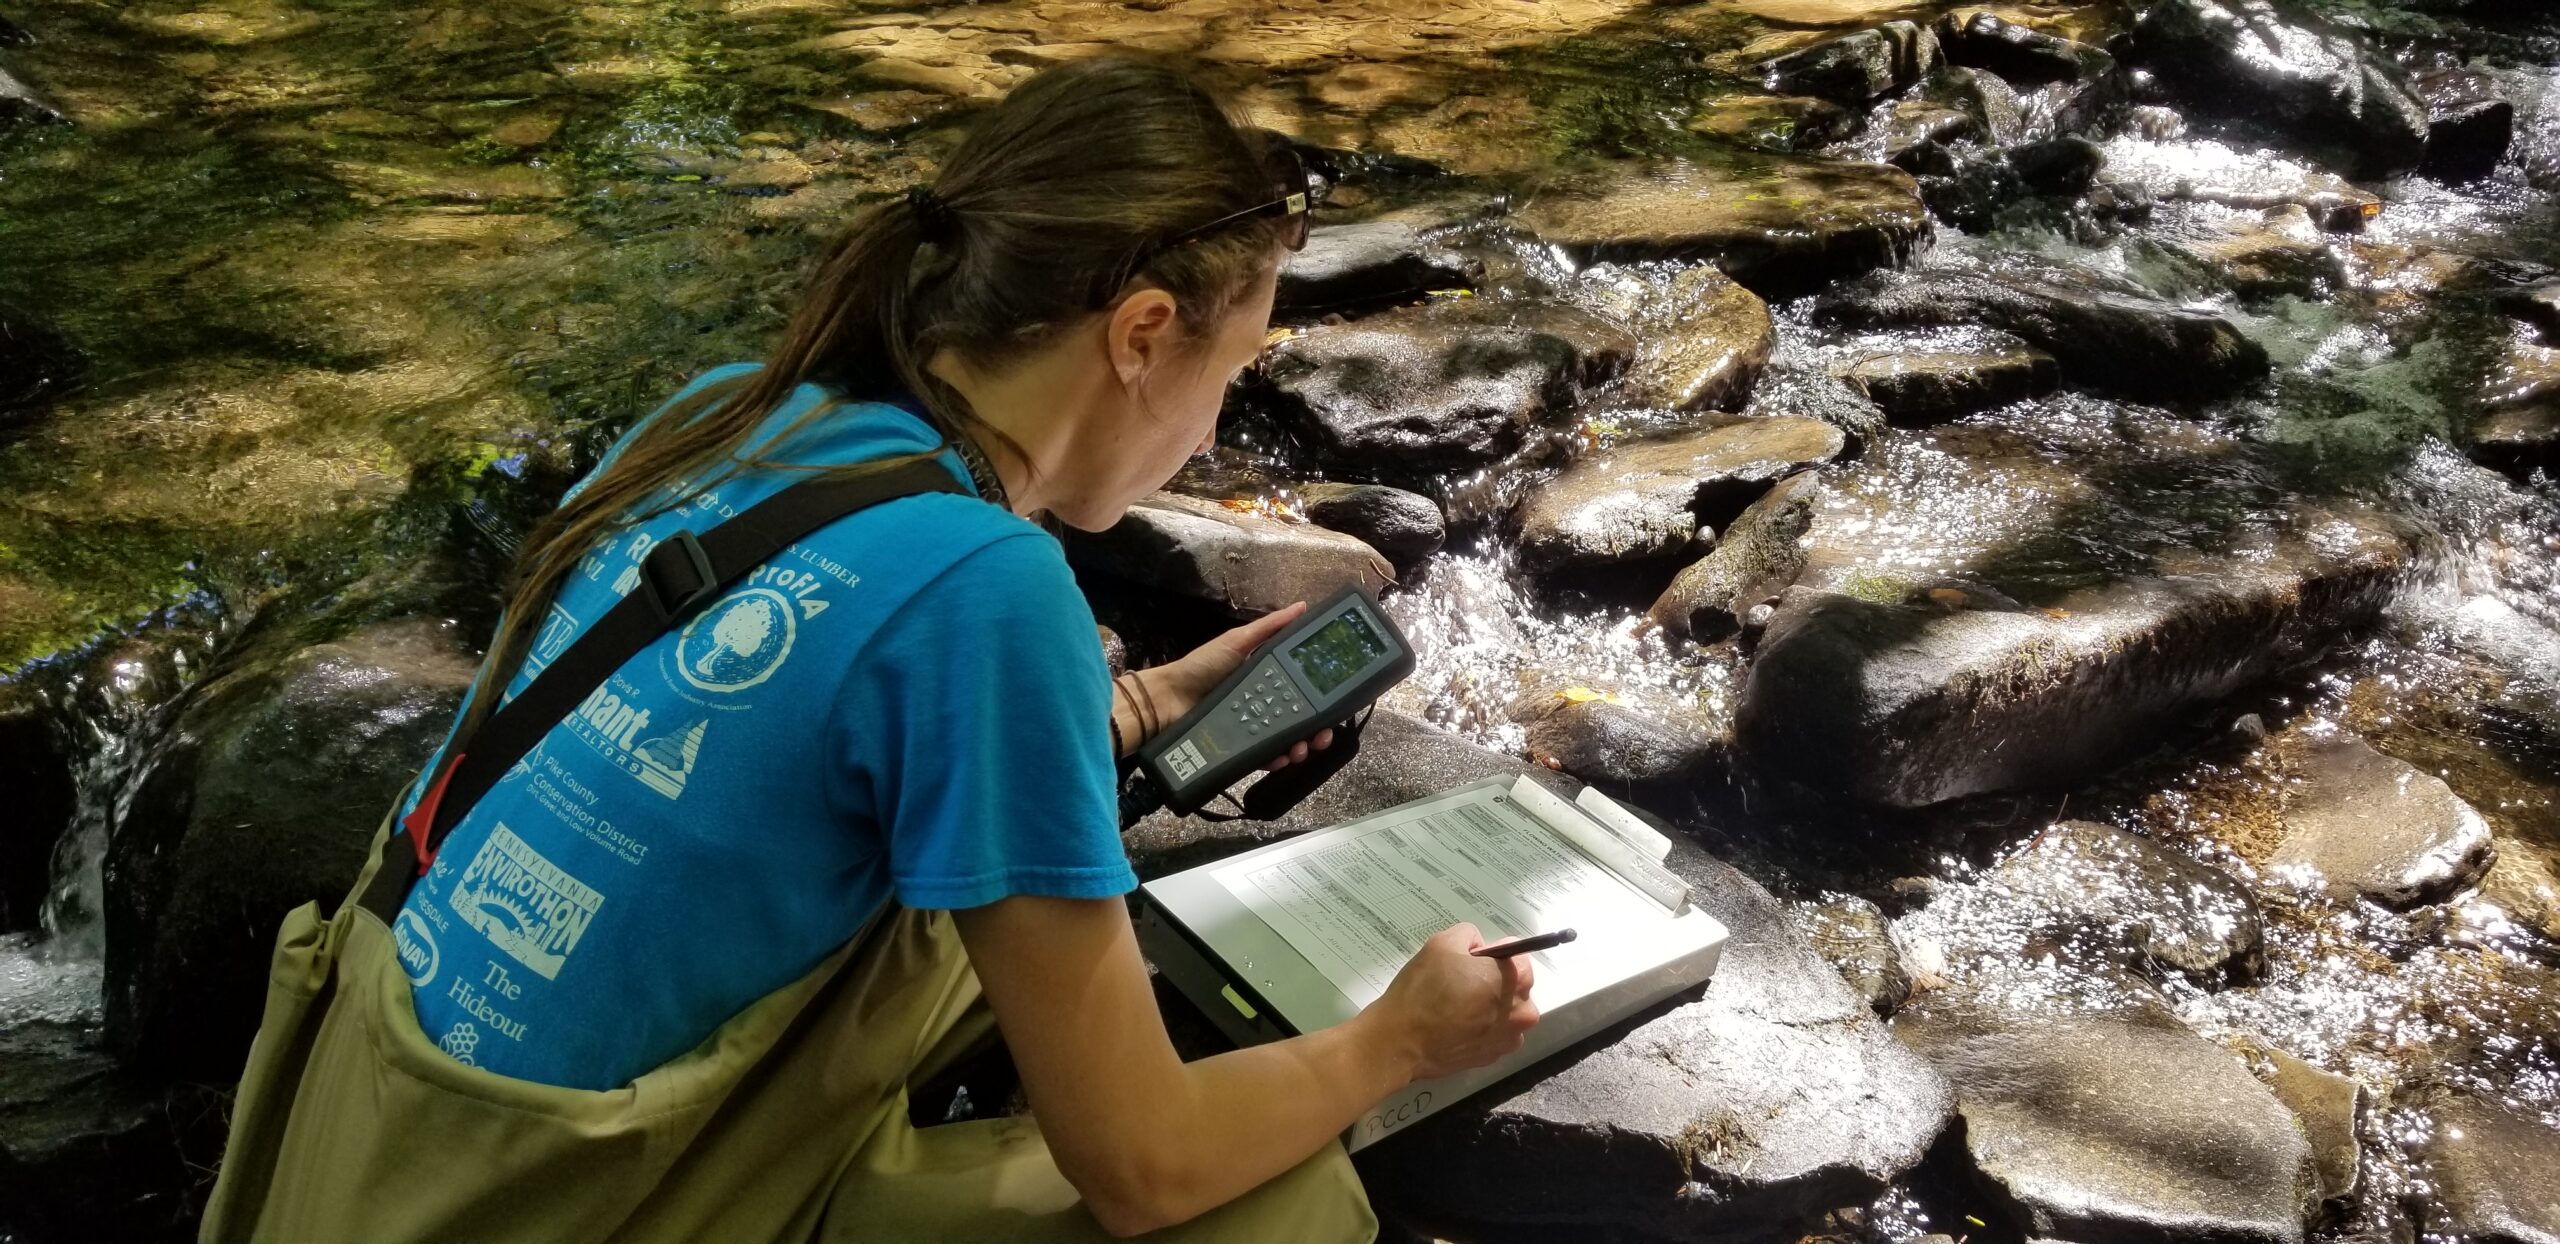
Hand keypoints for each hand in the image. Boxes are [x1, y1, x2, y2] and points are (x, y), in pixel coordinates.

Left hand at [1127, 602, 1336, 769]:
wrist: (1168, 702)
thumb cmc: (1202, 667)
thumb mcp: (1237, 641)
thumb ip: (1269, 627)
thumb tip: (1303, 606)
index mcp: (1267, 677)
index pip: (1303, 689)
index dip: (1321, 697)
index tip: (1336, 705)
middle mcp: (1264, 702)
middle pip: (1300, 719)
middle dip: (1316, 729)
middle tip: (1323, 735)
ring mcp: (1254, 726)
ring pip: (1287, 739)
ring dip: (1301, 746)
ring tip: (1302, 749)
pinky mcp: (1242, 747)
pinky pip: (1266, 755)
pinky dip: (1277, 758)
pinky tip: (1283, 758)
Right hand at [1363, 923, 1539, 1082]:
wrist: (1402, 1041)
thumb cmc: (1424, 990)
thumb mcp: (1442, 942)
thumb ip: (1469, 935)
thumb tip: (1477, 947)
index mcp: (1516, 979)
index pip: (1517, 955)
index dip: (1492, 954)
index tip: (1471, 960)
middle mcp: (1521, 1011)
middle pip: (1515, 985)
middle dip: (1493, 980)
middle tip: (1460, 981)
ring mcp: (1508, 1038)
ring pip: (1505, 1012)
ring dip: (1489, 1006)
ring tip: (1456, 1006)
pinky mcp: (1492, 1057)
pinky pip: (1493, 1034)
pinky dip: (1480, 1028)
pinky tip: (1455, 1025)